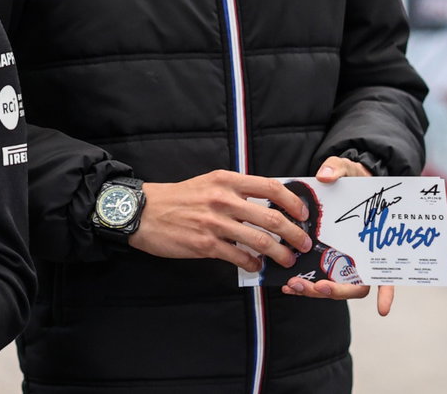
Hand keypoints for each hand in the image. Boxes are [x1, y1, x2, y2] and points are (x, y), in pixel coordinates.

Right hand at [129, 170, 313, 270]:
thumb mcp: (208, 183)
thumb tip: (268, 205)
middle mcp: (222, 199)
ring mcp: (214, 223)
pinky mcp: (205, 244)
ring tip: (286, 260)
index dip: (293, 202)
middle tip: (304, 244)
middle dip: (295, 235)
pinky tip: (255, 266)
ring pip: (260, 241)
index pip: (270, 187)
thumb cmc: (177, 198)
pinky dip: (253, 264)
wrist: (143, 212)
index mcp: (225, 180)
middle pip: (272, 217)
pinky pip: (239, 257)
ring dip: (279, 253)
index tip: (303, 214)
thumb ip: (236, 191)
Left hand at [296, 157, 394, 315]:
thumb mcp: (349, 169)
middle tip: (316, 287)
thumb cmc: (355, 179)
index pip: (387, 273)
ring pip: (334, 286)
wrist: (343, 180)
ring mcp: (342, 259)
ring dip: (315, 290)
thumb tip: (326, 175)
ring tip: (293, 285)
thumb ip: (338, 169)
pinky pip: (316, 275)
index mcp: (375, 243)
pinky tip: (288, 284)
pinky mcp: (324, 256)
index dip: (387, 292)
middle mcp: (361, 257)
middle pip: (355, 287)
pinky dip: (304, 283)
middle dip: (336, 291)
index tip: (382, 309)